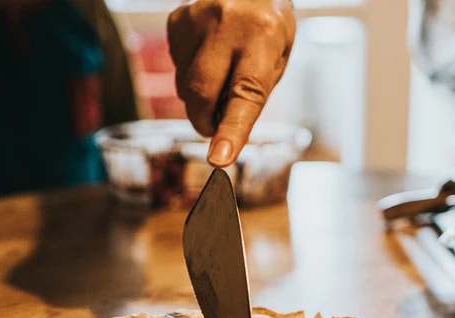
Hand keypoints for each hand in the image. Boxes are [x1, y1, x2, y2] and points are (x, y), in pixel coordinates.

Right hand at [168, 0, 295, 166]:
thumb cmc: (269, 25)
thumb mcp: (278, 58)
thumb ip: (254, 94)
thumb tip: (223, 134)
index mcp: (262, 36)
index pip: (245, 95)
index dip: (231, 131)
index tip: (219, 160)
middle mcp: (226, 25)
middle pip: (200, 94)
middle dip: (205, 123)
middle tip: (214, 128)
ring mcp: (196, 20)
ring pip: (184, 86)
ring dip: (200, 100)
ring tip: (221, 79)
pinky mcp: (176, 21)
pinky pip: (176, 68)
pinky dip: (191, 76)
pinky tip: (208, 59)